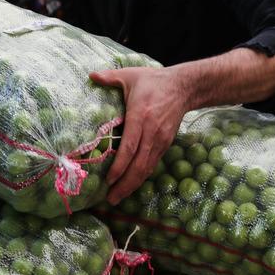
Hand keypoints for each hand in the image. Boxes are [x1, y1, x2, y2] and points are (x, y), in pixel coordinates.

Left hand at [90, 66, 190, 203]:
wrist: (184, 87)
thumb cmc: (153, 81)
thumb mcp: (131, 75)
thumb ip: (110, 76)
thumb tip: (90, 75)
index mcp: (140, 116)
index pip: (130, 147)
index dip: (120, 166)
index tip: (109, 180)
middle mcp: (152, 132)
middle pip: (139, 164)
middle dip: (125, 184)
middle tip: (110, 199)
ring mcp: (161, 140)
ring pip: (147, 167)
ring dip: (133, 184)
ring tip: (118, 197)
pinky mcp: (166, 143)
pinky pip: (153, 163)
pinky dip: (142, 176)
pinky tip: (131, 185)